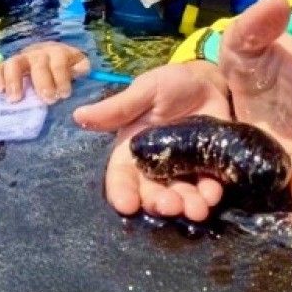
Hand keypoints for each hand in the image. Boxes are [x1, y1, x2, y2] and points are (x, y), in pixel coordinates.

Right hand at [0, 41, 89, 103]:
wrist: (50, 55)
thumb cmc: (67, 66)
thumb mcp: (79, 64)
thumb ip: (80, 69)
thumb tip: (76, 72)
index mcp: (58, 52)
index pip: (59, 62)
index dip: (61, 77)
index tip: (64, 94)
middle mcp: (38, 53)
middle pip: (38, 63)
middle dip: (43, 82)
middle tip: (48, 99)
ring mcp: (22, 58)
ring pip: (14, 63)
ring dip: (14, 81)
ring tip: (15, 99)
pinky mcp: (8, 65)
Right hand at [73, 60, 230, 220]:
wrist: (208, 82)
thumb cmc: (171, 83)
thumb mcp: (145, 91)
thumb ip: (118, 108)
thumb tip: (78, 116)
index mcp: (132, 150)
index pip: (121, 178)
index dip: (122, 193)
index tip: (127, 206)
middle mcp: (155, 166)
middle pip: (152, 193)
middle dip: (160, 203)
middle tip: (171, 206)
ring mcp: (183, 170)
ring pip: (181, 196)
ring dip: (187, 205)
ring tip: (197, 210)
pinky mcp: (208, 169)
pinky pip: (208, 187)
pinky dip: (210, 195)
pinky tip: (213, 195)